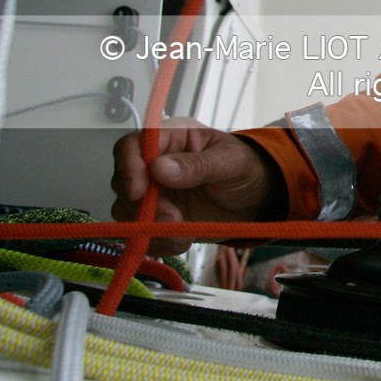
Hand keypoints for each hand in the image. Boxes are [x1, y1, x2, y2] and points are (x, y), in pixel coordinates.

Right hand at [110, 118, 286, 255]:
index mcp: (171, 138)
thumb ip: (197, 164)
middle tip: (172, 217)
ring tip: (182, 230)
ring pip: (126, 211)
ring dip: (150, 227)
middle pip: (123, 182)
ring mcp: (153, 194)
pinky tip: (182, 239)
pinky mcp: (156, 219)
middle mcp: (154, 165)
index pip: (131, 146)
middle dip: (142, 206)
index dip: (128, 167)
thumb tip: (160, 168)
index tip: (138, 191)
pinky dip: (159, 242)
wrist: (258, 199)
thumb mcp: (230, 161)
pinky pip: (141, 235)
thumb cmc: (246, 168)